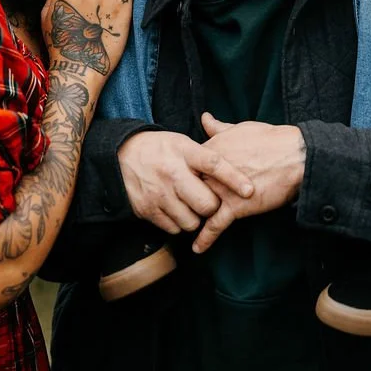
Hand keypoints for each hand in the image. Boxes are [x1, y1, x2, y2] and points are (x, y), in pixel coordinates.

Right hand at [117, 129, 253, 233]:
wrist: (121, 156)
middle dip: (212, 205)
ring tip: (189, 204)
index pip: (214, 165)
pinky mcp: (148, 210)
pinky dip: (178, 223)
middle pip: (206, 203)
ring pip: (192, 221)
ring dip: (195, 217)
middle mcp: (172, 173)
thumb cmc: (160, 149)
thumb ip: (206, 154)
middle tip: (209, 199)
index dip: (234, 178)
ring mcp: (159, 194)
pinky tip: (175, 209)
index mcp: (183, 151)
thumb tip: (237, 160)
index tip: (250, 190)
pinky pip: (174, 228)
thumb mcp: (182, 142)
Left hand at [192, 113, 306, 253]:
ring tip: (182, 225)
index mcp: (210, 151)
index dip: (184, 174)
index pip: (186, 165)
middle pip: (188, 187)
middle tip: (177, 205)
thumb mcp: (240, 128)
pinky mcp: (236, 207)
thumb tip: (205, 118)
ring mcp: (222, 191)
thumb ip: (219, 127)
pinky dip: (205, 238)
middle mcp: (211, 171)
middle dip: (184, 196)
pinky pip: (215, 226)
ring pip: (198, 206)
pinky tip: (196, 248)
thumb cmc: (270, 140)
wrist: (294, 157)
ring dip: (191, 216)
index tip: (180, 180)